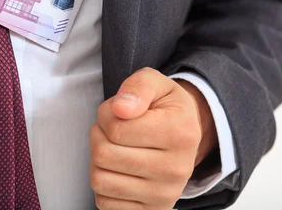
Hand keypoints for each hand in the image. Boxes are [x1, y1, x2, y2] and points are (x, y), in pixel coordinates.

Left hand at [89, 68, 217, 209]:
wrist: (184, 136)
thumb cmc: (164, 108)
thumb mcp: (155, 84)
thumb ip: (138, 87)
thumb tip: (121, 108)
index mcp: (180, 133)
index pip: (116, 128)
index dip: (106, 114)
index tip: (118, 111)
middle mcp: (176, 169)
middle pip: (104, 154)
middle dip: (98, 135)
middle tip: (113, 128)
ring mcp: (164, 194)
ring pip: (99, 180)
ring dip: (98, 159)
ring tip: (115, 147)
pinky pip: (104, 202)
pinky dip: (104, 183)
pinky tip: (119, 169)